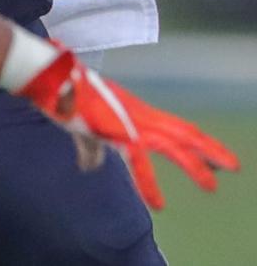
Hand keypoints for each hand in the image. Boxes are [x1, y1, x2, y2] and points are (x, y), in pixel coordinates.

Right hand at [20, 47, 239, 209]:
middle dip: (208, 149)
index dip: (194, 140)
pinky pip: (138, 159)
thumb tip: (90, 166)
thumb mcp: (81, 125)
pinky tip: (158, 203)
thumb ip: (90, 147)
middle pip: (181, 131)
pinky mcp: (115, 128)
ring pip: (171, 142)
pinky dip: (149, 183)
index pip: (171, 126)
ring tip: (211, 185)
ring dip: (193, 164)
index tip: (214, 157)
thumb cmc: (62, 93)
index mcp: (131, 109)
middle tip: (232, 166)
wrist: (47, 76)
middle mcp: (136, 112)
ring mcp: (128, 118)